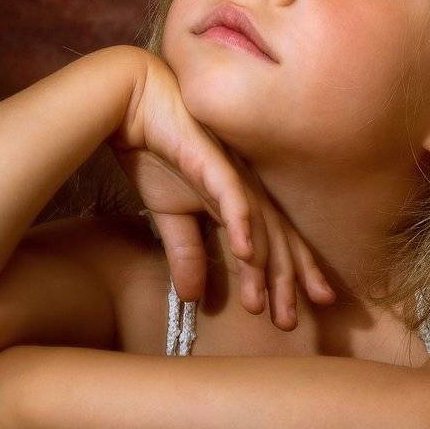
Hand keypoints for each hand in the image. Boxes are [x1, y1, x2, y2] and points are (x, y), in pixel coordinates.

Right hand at [108, 49, 334, 327]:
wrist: (134, 104)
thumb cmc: (157, 152)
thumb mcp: (170, 215)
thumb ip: (185, 253)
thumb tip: (191, 298)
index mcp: (241, 201)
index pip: (274, 246)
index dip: (288, 280)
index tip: (295, 317)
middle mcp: (247, 189)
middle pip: (277, 242)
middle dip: (287, 284)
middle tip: (291, 323)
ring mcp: (234, 174)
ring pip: (260, 226)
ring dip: (264, 267)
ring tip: (267, 304)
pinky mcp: (213, 160)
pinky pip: (233, 195)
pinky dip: (243, 224)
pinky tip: (246, 253)